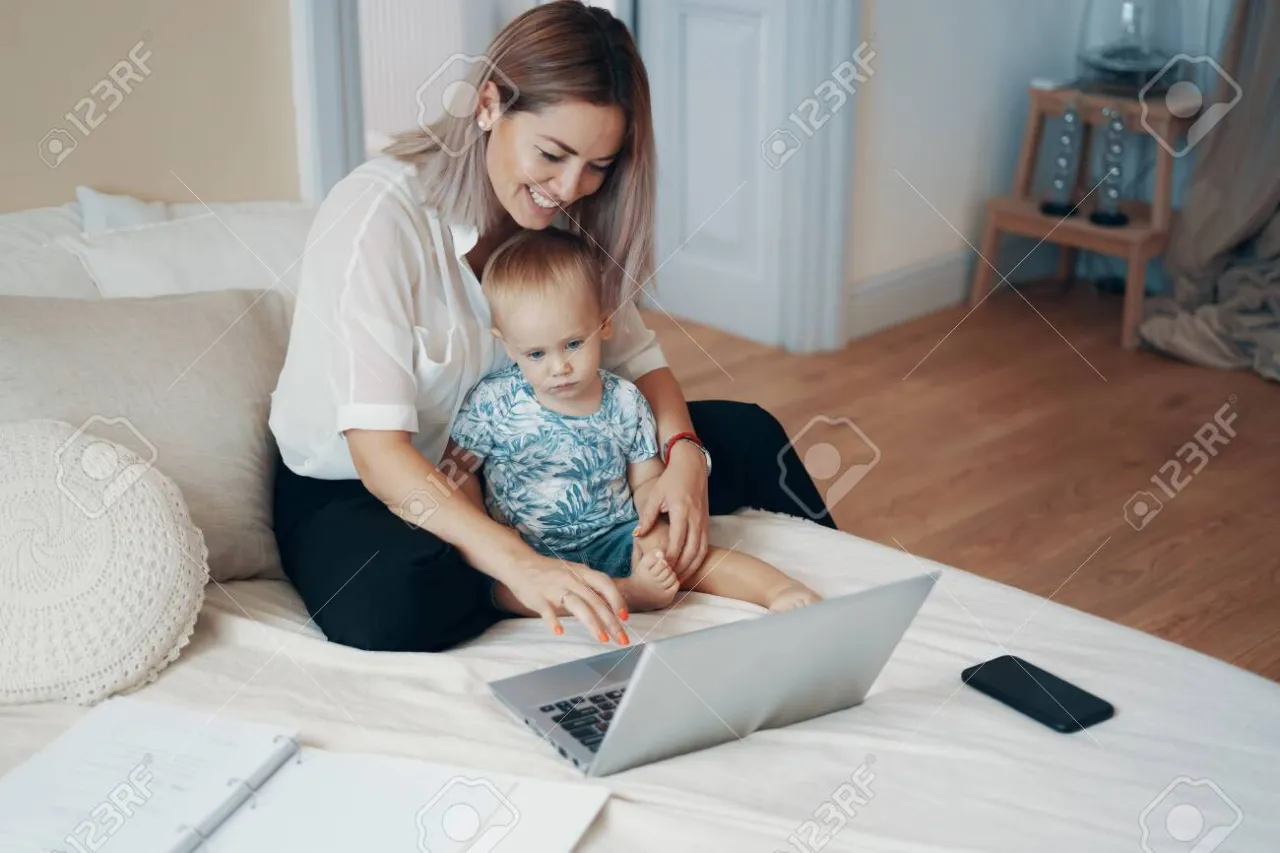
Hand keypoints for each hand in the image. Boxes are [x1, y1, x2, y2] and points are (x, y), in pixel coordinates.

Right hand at [503, 553, 629, 644]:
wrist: (520, 563)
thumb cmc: (550, 572)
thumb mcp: (574, 573)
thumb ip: (590, 587)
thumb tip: (611, 603)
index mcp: (582, 572)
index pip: (605, 584)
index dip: (617, 600)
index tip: (625, 617)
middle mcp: (571, 579)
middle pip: (596, 601)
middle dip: (611, 622)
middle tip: (622, 638)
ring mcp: (555, 589)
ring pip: (578, 606)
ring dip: (592, 623)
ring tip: (602, 639)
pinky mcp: (539, 599)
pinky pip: (548, 611)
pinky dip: (554, 622)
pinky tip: (560, 632)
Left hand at [634, 443, 708, 578]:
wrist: (692, 467)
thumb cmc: (671, 480)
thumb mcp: (656, 495)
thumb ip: (647, 516)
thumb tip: (637, 535)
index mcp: (681, 511)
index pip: (676, 542)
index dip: (668, 559)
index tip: (659, 569)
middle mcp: (695, 518)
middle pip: (690, 551)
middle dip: (679, 568)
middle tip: (667, 580)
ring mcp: (703, 521)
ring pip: (700, 551)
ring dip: (690, 567)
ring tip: (678, 579)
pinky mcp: (707, 523)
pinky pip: (705, 546)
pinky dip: (698, 560)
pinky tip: (689, 568)